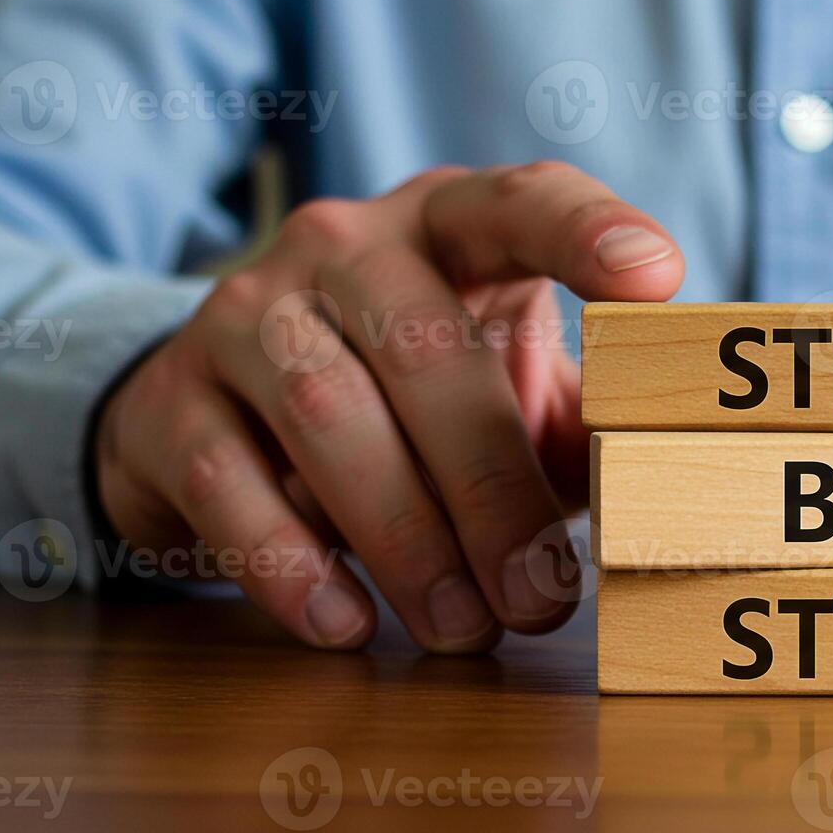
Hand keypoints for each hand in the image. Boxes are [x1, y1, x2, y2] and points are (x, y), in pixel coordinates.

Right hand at [92, 162, 682, 651]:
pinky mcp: (172, 402)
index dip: (588, 233)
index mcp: (447, 224)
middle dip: (491, 486)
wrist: (219, 401)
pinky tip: (348, 624)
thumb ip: (577, 413)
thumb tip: (659, 482)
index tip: (658, 281)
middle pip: (425, 348)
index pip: (522, 202)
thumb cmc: (407, 391)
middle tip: (541, 597)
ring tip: (466, 630)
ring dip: (408, 539)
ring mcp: (244, 314)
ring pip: (329, 415)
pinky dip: (292, 565)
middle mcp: (341, 246)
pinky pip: (230, 485)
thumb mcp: (502, 380)